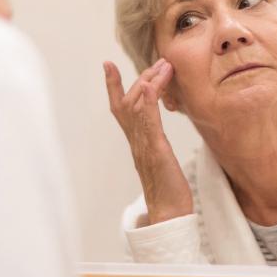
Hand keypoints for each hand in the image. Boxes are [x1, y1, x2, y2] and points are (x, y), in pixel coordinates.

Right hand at [104, 58, 192, 224]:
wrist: (168, 215)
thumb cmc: (168, 192)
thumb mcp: (162, 162)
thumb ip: (156, 145)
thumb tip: (156, 139)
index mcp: (137, 142)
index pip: (120, 109)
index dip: (113, 86)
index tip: (107, 64)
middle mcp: (136, 141)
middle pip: (128, 102)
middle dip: (141, 77)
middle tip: (159, 61)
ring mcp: (144, 145)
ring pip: (136, 108)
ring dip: (148, 83)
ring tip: (163, 66)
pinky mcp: (156, 151)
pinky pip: (148, 123)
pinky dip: (147, 102)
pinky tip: (150, 87)